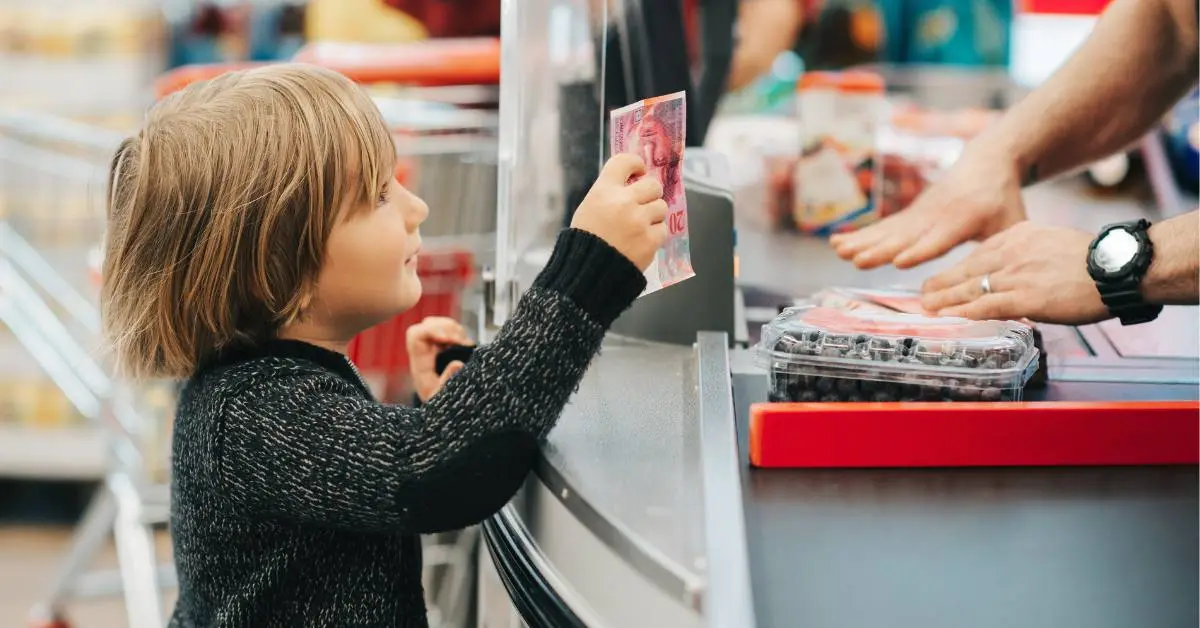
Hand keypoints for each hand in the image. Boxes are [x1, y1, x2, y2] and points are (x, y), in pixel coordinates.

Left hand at [407, 316, 472, 401]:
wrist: (441, 408)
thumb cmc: (439, 402)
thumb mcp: (442, 397)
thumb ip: (448, 381)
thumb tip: (457, 363)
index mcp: (420, 362)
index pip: (416, 335)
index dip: (432, 331)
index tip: (449, 340)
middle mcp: (425, 351)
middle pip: (427, 324)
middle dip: (447, 328)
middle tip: (462, 341)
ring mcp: (435, 347)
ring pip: (439, 324)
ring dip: (455, 329)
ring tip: (466, 343)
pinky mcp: (445, 346)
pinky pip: (449, 329)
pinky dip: (459, 332)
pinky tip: (466, 343)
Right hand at [571, 153, 669, 269]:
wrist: (588, 274)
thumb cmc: (585, 241)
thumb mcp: (588, 208)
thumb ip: (609, 194)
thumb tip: (632, 185)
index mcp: (604, 191)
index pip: (625, 161)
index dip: (636, 164)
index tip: (639, 171)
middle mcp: (623, 202)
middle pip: (653, 184)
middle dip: (650, 193)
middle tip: (643, 203)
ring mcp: (639, 221)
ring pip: (661, 207)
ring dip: (654, 215)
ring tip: (640, 226)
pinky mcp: (650, 240)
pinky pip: (663, 229)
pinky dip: (654, 235)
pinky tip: (642, 241)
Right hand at [830, 145, 1026, 268]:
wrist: (987, 162)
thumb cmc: (1004, 200)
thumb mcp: (1012, 224)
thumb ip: (1002, 253)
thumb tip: (1003, 289)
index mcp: (964, 219)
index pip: (938, 239)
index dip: (919, 250)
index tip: (899, 261)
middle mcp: (936, 216)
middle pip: (904, 236)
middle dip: (880, 249)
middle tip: (857, 260)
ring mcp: (919, 214)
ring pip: (887, 231)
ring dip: (862, 242)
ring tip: (839, 251)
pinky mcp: (908, 215)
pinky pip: (882, 228)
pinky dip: (859, 235)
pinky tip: (836, 243)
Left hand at [919, 222, 1109, 324]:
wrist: (1117, 267)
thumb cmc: (1097, 262)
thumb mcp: (1055, 245)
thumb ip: (1032, 257)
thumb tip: (1023, 274)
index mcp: (1021, 235)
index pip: (982, 253)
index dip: (960, 269)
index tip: (947, 276)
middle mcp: (1012, 252)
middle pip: (968, 269)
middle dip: (943, 283)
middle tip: (924, 292)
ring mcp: (1016, 274)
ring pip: (970, 287)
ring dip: (944, 299)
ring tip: (926, 307)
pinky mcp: (1023, 297)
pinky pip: (984, 305)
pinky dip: (962, 312)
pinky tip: (947, 317)